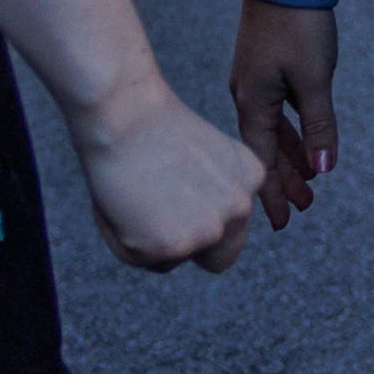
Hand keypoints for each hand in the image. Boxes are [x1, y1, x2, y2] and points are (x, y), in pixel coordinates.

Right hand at [70, 69, 260, 273]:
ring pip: (174, 260)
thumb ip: (209, 198)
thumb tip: (192, 231)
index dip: (206, 224)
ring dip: (149, 242)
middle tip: (159, 226)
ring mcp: (208, 230)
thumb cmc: (152, 128)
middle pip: (221, 258)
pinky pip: (142, 260)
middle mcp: (239, 207)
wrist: (126, 114)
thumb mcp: (203, 163)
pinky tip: (121, 203)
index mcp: (251, 178)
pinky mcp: (174, 245)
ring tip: (133, 197)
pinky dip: (123, 240)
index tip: (180, 210)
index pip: (235, 226)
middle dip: (193, 252)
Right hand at [229, 0, 340, 229]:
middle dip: (283, 182)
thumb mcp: (314, 79)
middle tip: (301, 210)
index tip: (279, 224)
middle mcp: (249, 96)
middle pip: (266, 150)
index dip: (270, 194)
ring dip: (292, 157)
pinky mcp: (269, 66)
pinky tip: (307, 142)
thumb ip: (319, 125)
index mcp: (253, 103)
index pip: (261, 162)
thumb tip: (323, 169)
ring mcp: (258, 81)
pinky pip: (280, 111)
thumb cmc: (298, 26)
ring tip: (309, 183)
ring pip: (275, 131)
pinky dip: (294, 131)